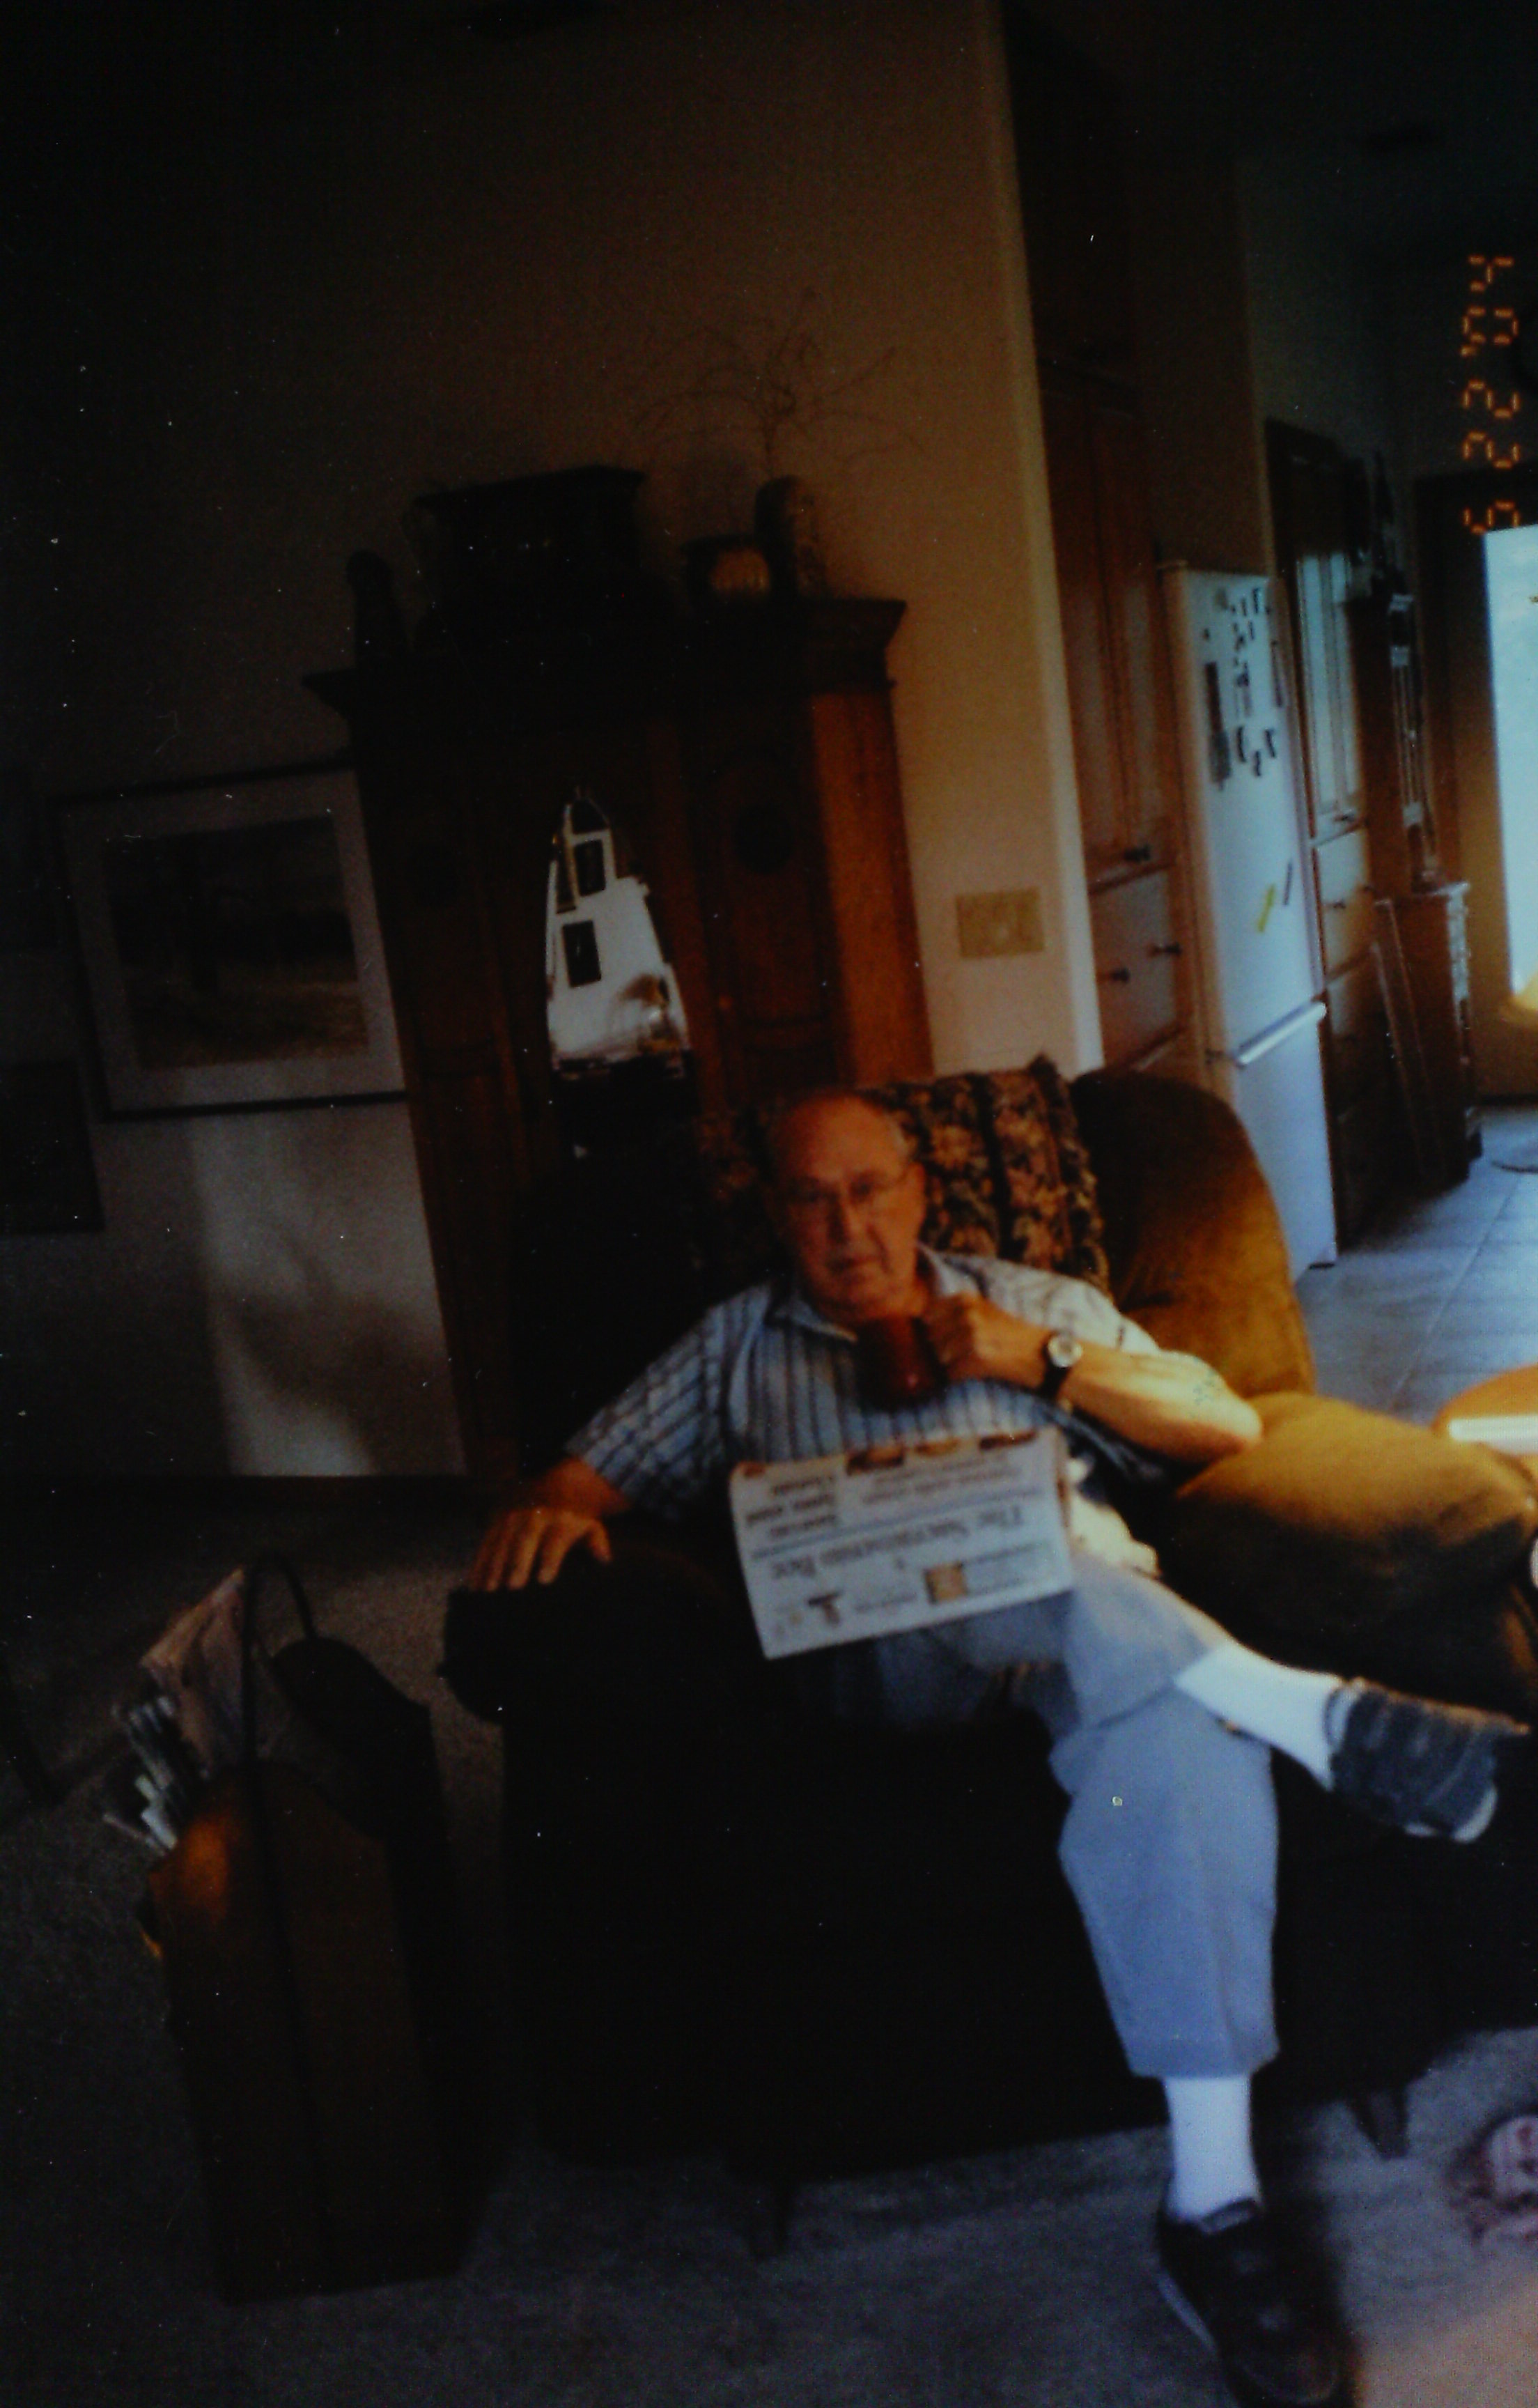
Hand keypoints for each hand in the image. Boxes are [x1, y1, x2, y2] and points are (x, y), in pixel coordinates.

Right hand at [469, 1503, 613, 1589]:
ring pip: (500, 1543)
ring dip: (492, 1568)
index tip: (544, 1579)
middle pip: (524, 1541)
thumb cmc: (575, 1517)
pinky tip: (473, 1585)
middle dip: (515, 1564)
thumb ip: (596, 1542)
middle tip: (509, 1589)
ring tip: (486, 1594)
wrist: (556, 1484)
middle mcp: (534, 1516)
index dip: (549, 1559)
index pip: (555, 1540)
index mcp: (560, 1520)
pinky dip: (478, 1564)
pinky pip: (485, 1543)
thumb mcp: (590, 1525)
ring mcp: (511, 1517)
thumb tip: (603, 1559)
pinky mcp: (495, 1519)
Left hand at [922, 1292, 1045, 1387]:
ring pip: (938, 1356)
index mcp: (967, 1299)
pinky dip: (959, 1377)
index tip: (945, 1338)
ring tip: (971, 1362)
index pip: (928, 1315)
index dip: (932, 1331)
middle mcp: (967, 1314)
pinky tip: (976, 1372)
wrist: (1041, 1354)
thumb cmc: (1011, 1335)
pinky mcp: (977, 1358)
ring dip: (949, 1364)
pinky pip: (951, 1373)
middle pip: (931, 1338)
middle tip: (962, 1354)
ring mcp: (972, 1335)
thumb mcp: (985, 1311)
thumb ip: (955, 1312)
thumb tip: (920, 1324)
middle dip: (939, 1350)